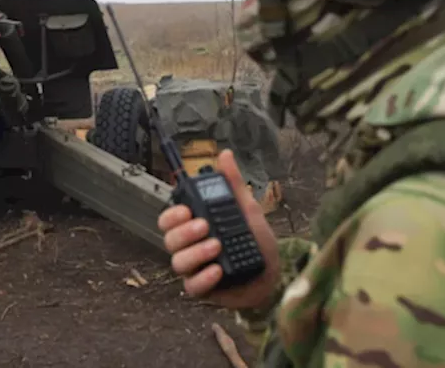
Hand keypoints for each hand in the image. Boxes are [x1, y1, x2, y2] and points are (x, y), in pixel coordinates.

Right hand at [158, 149, 280, 310]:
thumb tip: (225, 154)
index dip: (172, 214)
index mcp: (195, 227)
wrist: (275, 274)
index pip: (169, 219)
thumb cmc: (257, 242)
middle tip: (205, 226)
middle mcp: (190, 248)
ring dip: (195, 253)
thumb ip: (234, 184)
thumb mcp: (248, 210)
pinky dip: (203, 278)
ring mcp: (195, 270)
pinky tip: (217, 271)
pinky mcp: (204, 290)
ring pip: (178, 263)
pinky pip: (193, 287)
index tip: (187, 210)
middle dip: (183, 232)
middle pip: (169, 240)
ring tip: (216, 246)